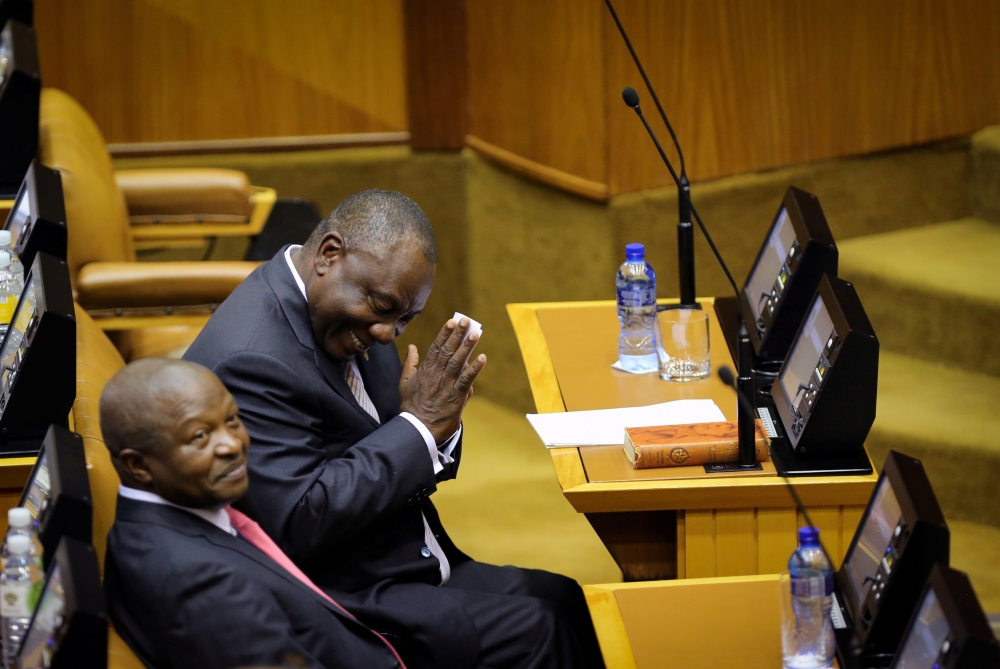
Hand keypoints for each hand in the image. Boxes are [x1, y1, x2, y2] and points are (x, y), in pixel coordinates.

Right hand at [399, 318, 486, 442]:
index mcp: (425, 370)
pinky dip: (474, 369)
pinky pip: (466, 380)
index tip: (452, 321)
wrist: (417, 429)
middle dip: (457, 335)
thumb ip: (409, 363)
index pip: (436, 348)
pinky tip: (482, 358)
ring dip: (467, 347)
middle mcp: (436, 375)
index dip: (444, 334)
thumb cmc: (411, 406)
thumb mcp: (405, 382)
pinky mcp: (455, 396)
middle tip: (466, 321)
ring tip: (475, 334)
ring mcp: (446, 385)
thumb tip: (412, 347)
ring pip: (458, 362)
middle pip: (448, 351)